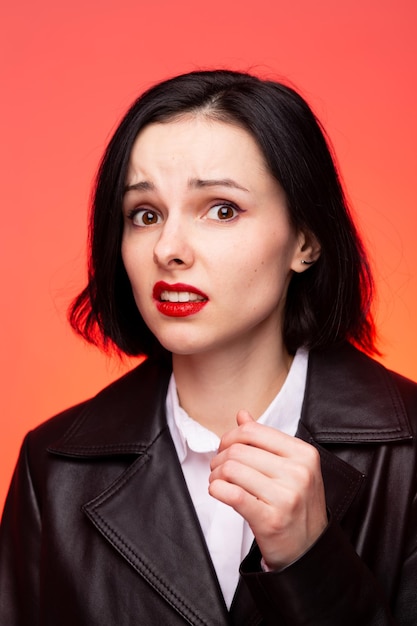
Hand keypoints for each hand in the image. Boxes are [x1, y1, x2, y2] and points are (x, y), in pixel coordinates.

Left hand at [208, 409, 327, 569]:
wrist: (310, 549)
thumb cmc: (297, 505)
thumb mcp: (291, 467)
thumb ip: (265, 440)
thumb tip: (242, 415)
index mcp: (303, 454)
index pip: (253, 432)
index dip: (230, 437)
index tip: (224, 448)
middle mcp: (298, 472)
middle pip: (239, 450)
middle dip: (220, 458)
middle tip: (217, 469)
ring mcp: (286, 496)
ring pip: (232, 470)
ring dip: (216, 475)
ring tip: (218, 481)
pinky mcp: (270, 519)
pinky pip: (232, 494)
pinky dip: (217, 489)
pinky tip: (217, 491)